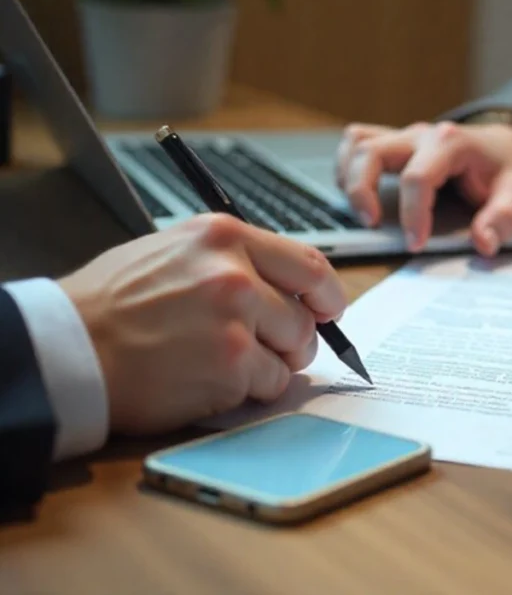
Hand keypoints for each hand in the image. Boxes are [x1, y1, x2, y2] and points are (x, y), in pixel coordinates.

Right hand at [58, 214, 347, 434]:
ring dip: (270, 365)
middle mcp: (234, 273)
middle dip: (294, 338)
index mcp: (224, 236)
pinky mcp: (230, 366)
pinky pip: (270, 384)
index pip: (308, 263)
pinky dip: (249, 390)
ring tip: (225, 362)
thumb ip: (236, 262)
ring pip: (294, 351)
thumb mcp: (175, 253)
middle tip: (268, 348)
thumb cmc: (115, 304)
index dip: (326, 293)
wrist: (68, 348)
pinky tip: (210, 380)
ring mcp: (234, 321)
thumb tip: (292, 289)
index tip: (328, 309)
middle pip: (306, 314)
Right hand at [336, 120, 511, 255]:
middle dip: (363, 191)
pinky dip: (348, 168)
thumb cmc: (503, 169)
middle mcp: (421, 135)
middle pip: (372, 151)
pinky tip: (358, 196)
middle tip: (372, 226)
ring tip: (363, 214)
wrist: (500, 144)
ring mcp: (402, 136)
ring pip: (357, 144)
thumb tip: (483, 243)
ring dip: (350, 179)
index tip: (415, 244)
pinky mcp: (391, 143)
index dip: (412, 214)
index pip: (418, 177)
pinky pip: (356, 143)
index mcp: (450, 143)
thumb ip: (504, 217)